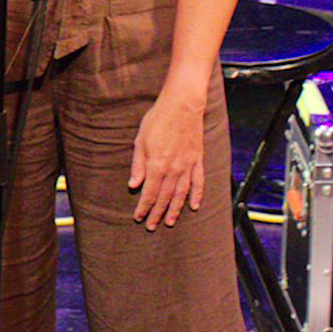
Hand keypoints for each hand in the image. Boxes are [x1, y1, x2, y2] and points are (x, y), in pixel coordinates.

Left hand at [129, 87, 205, 229]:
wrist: (182, 105)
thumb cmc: (157, 120)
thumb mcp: (140, 141)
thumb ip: (138, 165)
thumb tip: (133, 186)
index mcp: (157, 165)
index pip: (149, 193)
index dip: (144, 207)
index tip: (139, 217)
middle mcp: (174, 169)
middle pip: (164, 198)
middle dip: (157, 213)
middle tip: (151, 226)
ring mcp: (188, 165)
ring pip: (181, 194)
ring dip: (175, 210)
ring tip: (169, 222)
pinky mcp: (198, 160)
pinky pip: (199, 182)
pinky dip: (197, 195)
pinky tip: (195, 206)